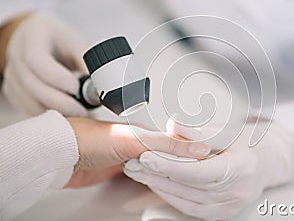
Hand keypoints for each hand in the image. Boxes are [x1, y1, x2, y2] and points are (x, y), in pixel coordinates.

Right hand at [2, 11, 88, 115]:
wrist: (38, 38)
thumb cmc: (60, 40)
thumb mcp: (76, 43)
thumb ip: (88, 61)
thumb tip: (105, 84)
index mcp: (33, 36)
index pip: (36, 59)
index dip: (57, 77)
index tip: (77, 88)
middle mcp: (16, 55)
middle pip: (32, 85)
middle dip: (61, 102)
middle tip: (84, 111)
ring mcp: (12, 74)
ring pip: (30, 101)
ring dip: (56, 112)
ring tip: (80, 114)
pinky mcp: (13, 91)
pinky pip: (29, 109)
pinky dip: (49, 115)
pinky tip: (67, 114)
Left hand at [65, 117, 210, 187]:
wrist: (62, 156)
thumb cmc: (90, 139)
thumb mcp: (135, 140)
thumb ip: (167, 144)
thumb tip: (197, 147)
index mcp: (147, 131)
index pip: (179, 144)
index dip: (194, 152)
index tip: (209, 160)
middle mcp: (142, 143)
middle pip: (170, 157)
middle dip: (184, 164)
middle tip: (201, 172)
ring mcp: (132, 157)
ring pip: (159, 167)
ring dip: (169, 174)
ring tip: (187, 181)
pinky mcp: (122, 171)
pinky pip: (145, 177)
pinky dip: (154, 181)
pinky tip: (161, 184)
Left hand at [124, 120, 293, 219]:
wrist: (267, 162)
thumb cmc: (248, 142)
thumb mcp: (227, 129)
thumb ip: (198, 130)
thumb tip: (173, 124)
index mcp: (241, 167)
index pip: (199, 170)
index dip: (170, 164)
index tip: (146, 156)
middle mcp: (237, 192)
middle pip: (188, 185)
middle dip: (157, 173)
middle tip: (132, 162)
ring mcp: (229, 206)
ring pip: (185, 198)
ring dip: (158, 184)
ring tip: (138, 171)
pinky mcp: (221, 213)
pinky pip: (189, 207)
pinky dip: (170, 194)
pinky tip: (156, 182)